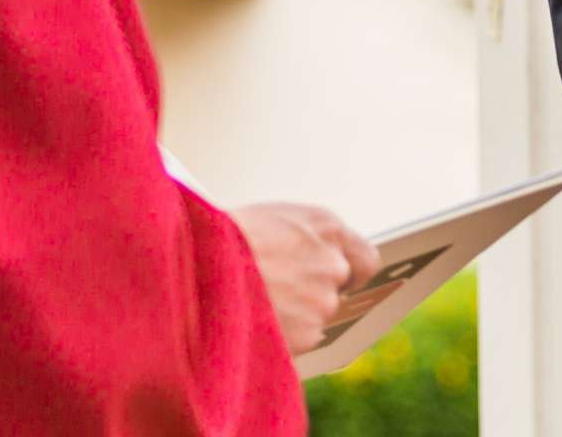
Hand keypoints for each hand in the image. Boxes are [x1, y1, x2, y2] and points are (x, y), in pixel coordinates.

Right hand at [228, 202, 380, 353]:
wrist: (197, 269)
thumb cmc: (223, 238)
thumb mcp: (270, 219)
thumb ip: (301, 239)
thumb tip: (304, 257)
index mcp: (326, 227)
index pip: (364, 257)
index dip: (352, 272)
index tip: (343, 281)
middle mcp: (333, 263)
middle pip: (336, 288)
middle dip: (311, 293)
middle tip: (277, 292)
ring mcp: (323, 300)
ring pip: (315, 316)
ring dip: (293, 316)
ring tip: (253, 304)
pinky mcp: (309, 334)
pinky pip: (299, 341)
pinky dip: (280, 338)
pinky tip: (251, 322)